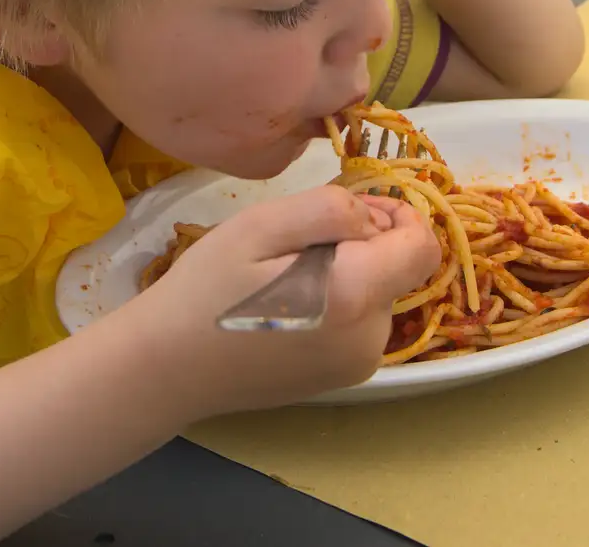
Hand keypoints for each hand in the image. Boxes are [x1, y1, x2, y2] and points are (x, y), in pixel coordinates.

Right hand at [122, 185, 438, 417]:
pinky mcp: (342, 379)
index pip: (422, 246)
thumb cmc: (207, 289)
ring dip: (347, 272)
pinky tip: (286, 304)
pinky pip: (360, 322)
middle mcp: (370, 339)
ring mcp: (359, 367)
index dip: (398, 216)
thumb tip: (372, 220)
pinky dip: (337, 302)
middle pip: (397, 269)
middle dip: (362, 243)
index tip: (352, 209)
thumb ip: (330, 209)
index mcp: (355, 296)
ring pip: (378, 294)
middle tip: (296, 241)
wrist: (166, 368)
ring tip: (284, 275)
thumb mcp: (261, 225)